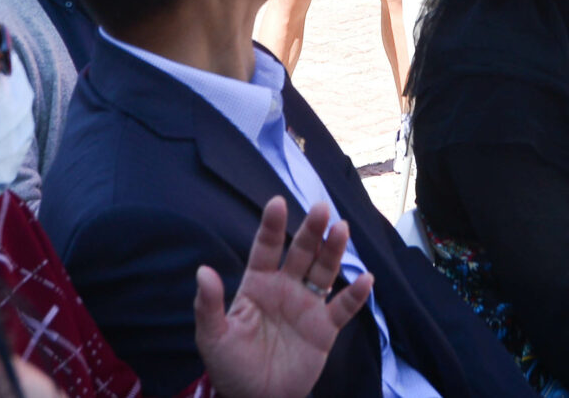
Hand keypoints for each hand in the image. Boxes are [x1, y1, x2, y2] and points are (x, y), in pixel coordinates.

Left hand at [192, 198, 372, 397]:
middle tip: (321, 208)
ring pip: (324, 272)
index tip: (278, 203)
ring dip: (334, 251)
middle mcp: (285, 288)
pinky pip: (342, 308)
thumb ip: (208, 305)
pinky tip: (366, 279)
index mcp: (257, 285)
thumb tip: (202, 271)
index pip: (266, 249)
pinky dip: (356, 295)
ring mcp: (307, 306)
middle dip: (311, 231)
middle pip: (301, 253)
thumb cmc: (230, 366)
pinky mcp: (324, 329)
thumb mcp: (213, 337)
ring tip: (341, 229)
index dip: (272, 227)